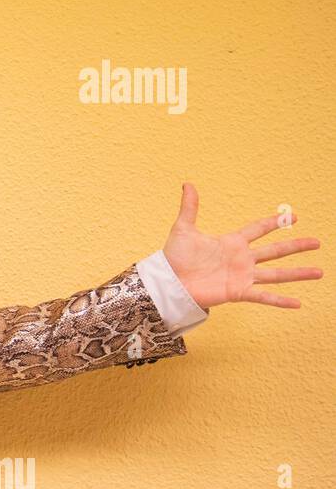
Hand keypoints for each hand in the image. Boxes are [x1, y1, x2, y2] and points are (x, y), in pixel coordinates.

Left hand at [162, 183, 322, 308]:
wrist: (168, 282)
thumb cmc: (174, 257)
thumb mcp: (183, 229)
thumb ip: (189, 208)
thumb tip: (188, 184)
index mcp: (232, 242)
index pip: (258, 229)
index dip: (275, 223)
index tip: (294, 217)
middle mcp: (242, 259)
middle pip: (275, 251)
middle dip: (296, 246)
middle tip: (318, 242)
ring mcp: (242, 276)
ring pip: (276, 274)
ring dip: (298, 273)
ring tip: (319, 272)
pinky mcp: (238, 292)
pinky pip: (263, 296)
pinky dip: (280, 300)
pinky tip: (298, 303)